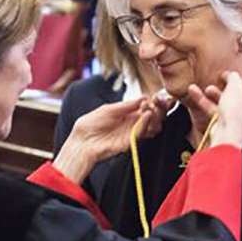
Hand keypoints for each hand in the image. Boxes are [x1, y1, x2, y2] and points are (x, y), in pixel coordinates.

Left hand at [54, 95, 171, 181]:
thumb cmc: (90, 124)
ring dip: (155, 117)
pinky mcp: (130, 143)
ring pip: (152, 126)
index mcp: (127, 114)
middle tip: (156, 103)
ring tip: (151, 109)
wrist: (82, 141)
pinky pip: (142, 133)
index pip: (146, 107)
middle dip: (159, 109)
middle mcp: (132, 124)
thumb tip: (144, 97)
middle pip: (153, 117)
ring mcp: (132, 133)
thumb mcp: (109, 109)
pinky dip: (147, 123)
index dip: (152, 102)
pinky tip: (147, 115)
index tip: (153, 97)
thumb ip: (127, 105)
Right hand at [207, 66, 241, 148]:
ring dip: (217, 91)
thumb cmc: (235, 112)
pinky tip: (195, 92)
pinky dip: (205, 100)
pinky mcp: (225, 120)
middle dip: (235, 82)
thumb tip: (230, 75)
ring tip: (208, 86)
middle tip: (228, 75)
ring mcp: (237, 113)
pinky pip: (215, 107)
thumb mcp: (235, 85)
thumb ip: (233, 77)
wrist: (226, 135)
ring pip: (227, 99)